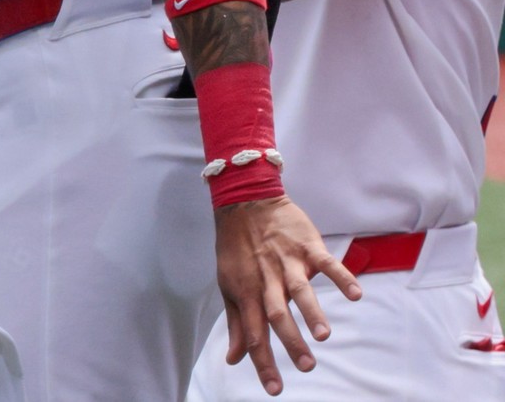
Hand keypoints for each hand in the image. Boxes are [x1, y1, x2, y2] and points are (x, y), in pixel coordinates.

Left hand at [215, 196, 359, 394]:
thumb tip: (234, 359)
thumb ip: (237, 324)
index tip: (275, 390)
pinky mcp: (306, 245)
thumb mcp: (229, 286)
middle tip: (307, 366)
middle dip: (290, 341)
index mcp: (246, 292)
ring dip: (311, 312)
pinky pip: (325, 262)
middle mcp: (266, 280)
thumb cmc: (237, 250)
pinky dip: (341, 277)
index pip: (254, 334)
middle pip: (276, 314)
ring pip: (299, 289)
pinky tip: (355, 294)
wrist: (244, 201)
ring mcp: (287, 262)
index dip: (262, 362)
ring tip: (324, 335)